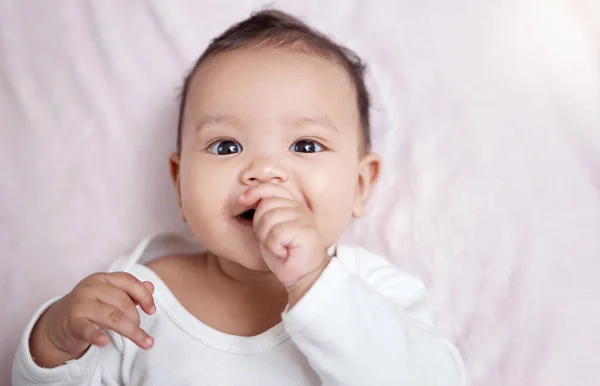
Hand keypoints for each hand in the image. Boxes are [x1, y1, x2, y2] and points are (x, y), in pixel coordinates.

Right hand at [30, 272, 155, 366]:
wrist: (58, 324)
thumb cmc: (90, 308)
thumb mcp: (109, 296)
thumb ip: (130, 292)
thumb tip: (151, 286)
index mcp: (102, 279)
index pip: (128, 282)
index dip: (144, 296)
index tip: (152, 310)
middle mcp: (90, 288)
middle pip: (122, 302)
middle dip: (136, 317)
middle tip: (139, 328)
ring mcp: (80, 305)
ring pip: (112, 317)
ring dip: (131, 330)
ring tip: (143, 341)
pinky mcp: (72, 323)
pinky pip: (87, 330)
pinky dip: (97, 336)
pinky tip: (105, 342)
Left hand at [239, 183, 329, 305]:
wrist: (302, 276)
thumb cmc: (284, 254)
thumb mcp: (268, 229)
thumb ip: (263, 212)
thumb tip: (245, 197)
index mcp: (291, 204)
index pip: (271, 187)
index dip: (255, 191)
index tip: (242, 200)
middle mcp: (299, 208)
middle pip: (266, 205)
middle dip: (260, 225)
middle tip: (271, 241)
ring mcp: (304, 218)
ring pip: (269, 219)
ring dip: (267, 238)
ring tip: (278, 247)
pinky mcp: (305, 231)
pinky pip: (276, 233)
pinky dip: (274, 247)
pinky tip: (284, 252)